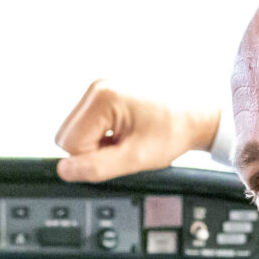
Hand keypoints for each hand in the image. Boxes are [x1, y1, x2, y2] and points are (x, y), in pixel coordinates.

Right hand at [54, 80, 220, 182]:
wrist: (195, 116)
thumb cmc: (172, 131)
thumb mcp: (135, 158)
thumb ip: (96, 167)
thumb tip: (64, 171)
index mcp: (101, 97)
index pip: (69, 144)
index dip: (92, 159)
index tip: (120, 153)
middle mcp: (96, 87)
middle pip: (67, 136)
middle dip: (92, 150)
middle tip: (123, 148)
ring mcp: (99, 89)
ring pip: (75, 132)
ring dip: (96, 144)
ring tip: (125, 139)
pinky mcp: (104, 94)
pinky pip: (86, 125)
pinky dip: (101, 135)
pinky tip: (123, 132)